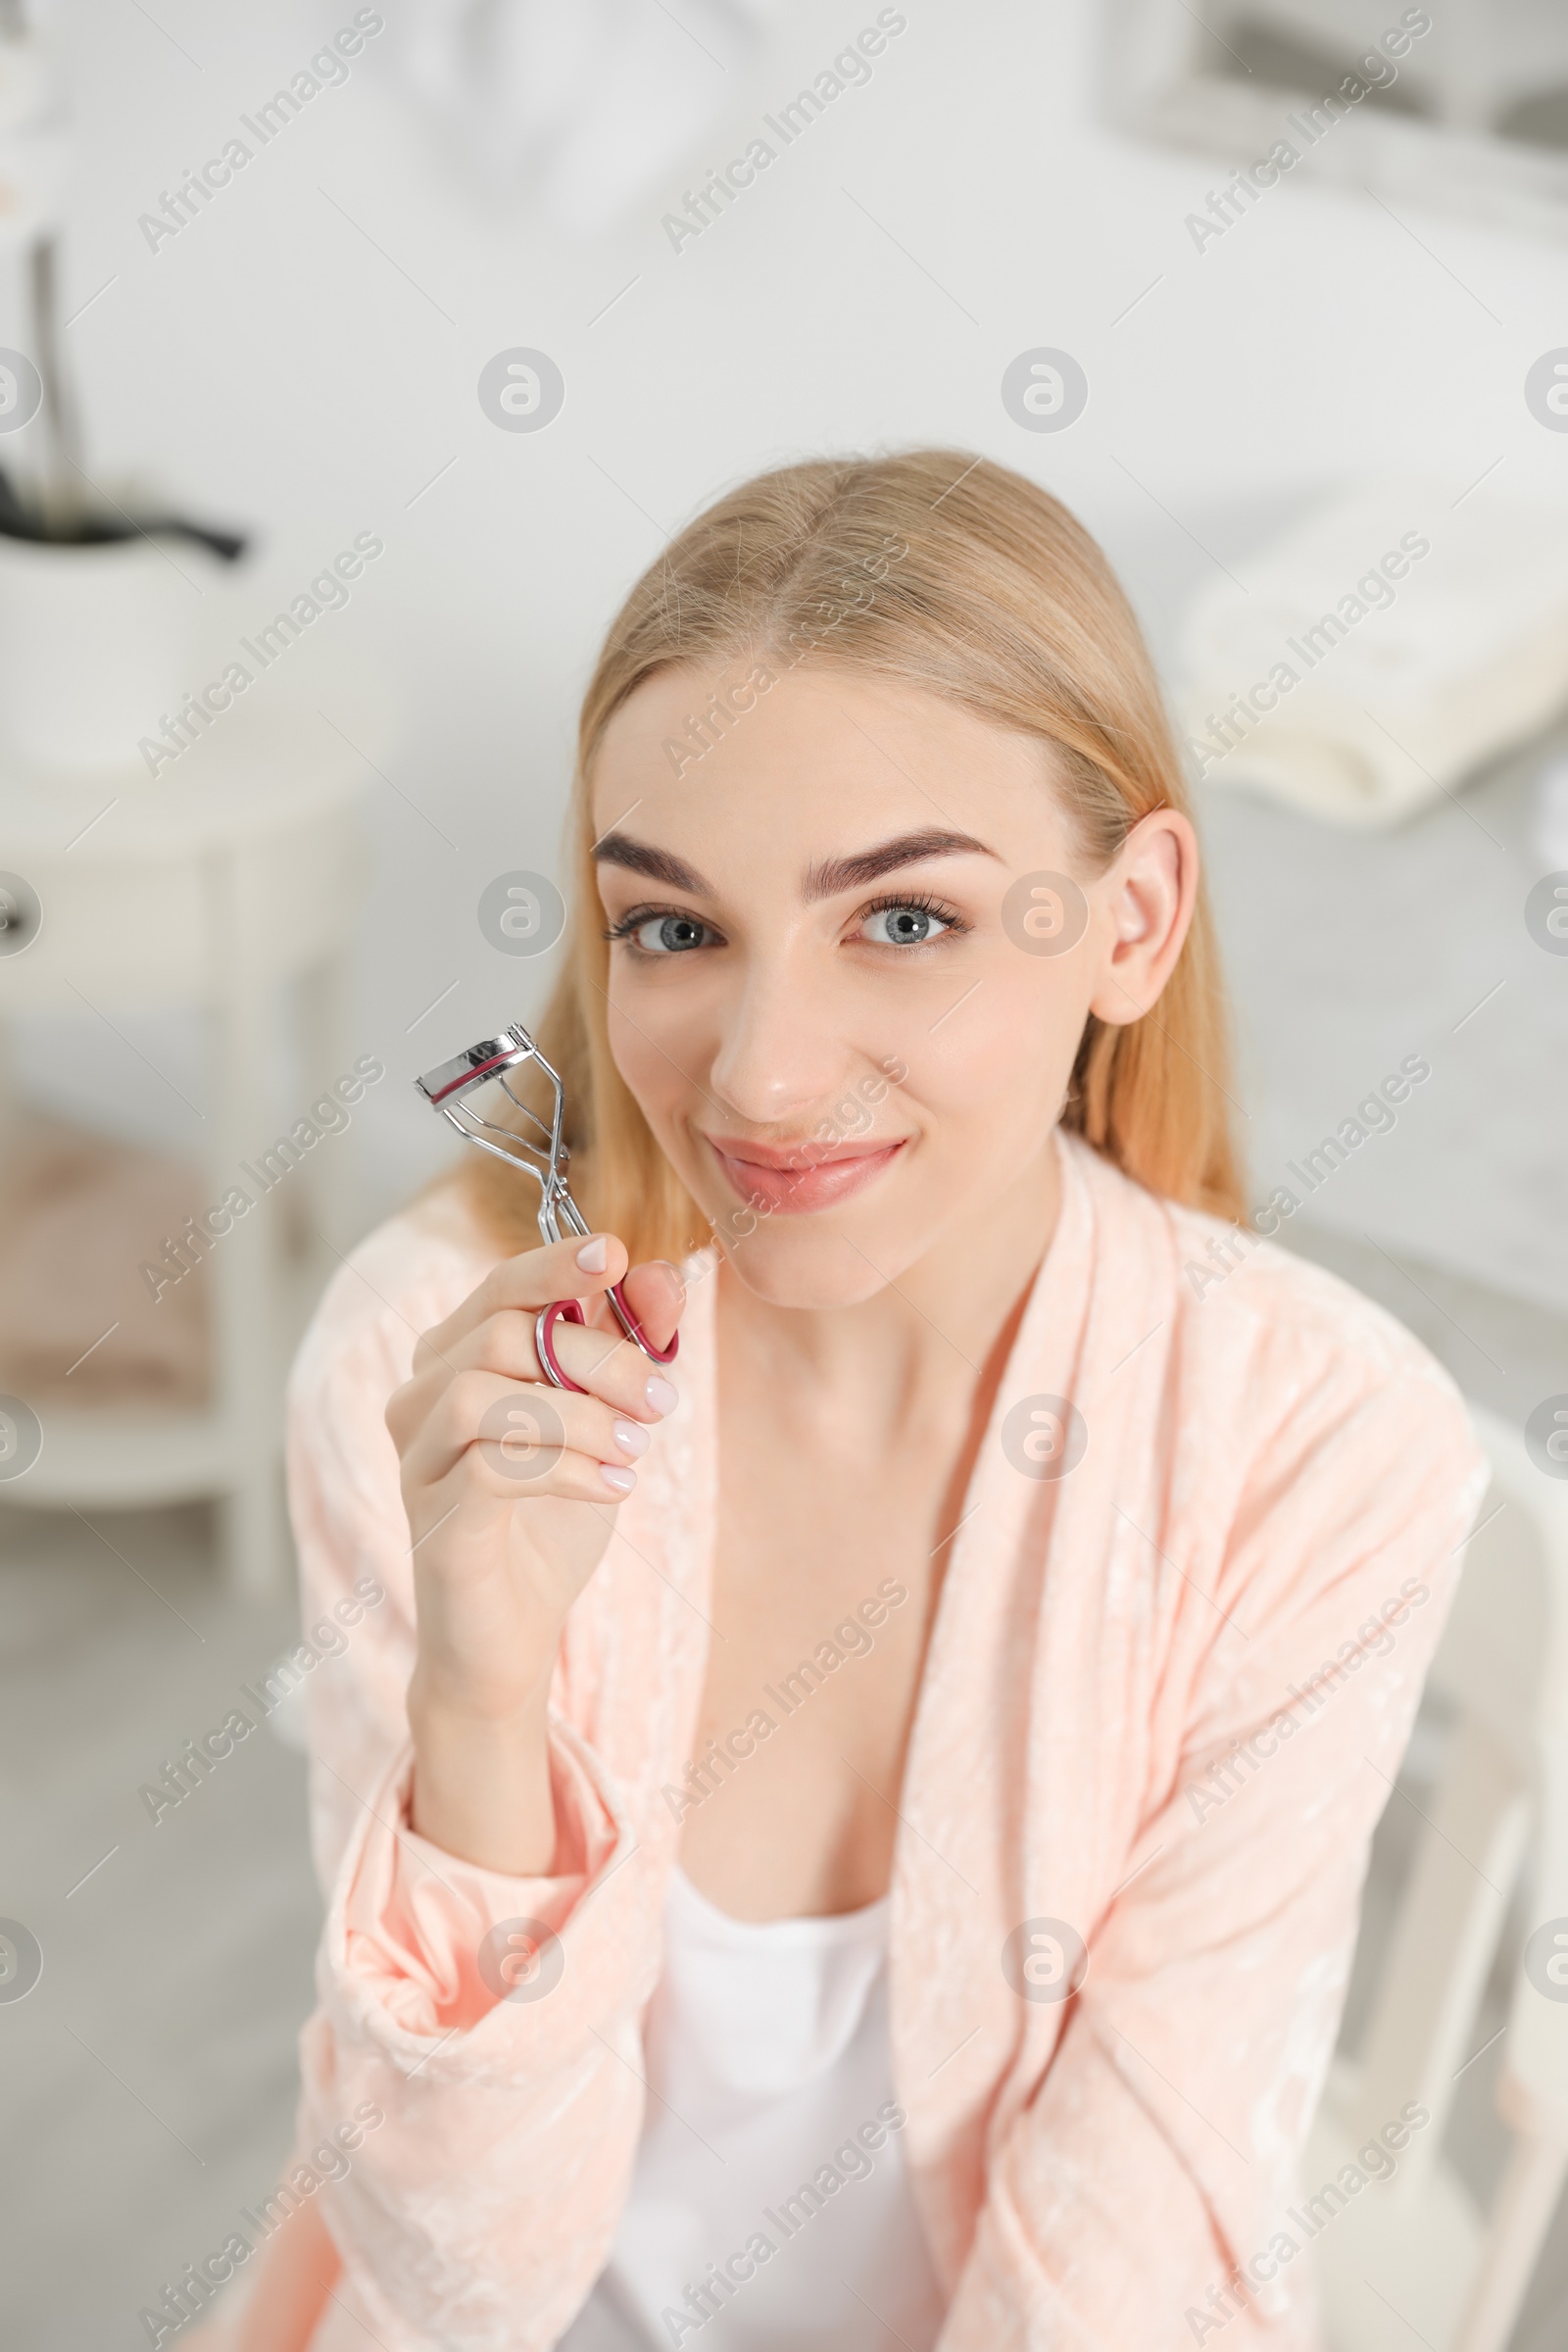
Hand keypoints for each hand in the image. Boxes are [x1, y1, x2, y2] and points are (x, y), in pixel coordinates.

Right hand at [385, 1235, 683, 1869]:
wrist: (511, 1639)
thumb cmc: (550, 1522)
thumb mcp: (604, 1424)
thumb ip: (629, 1348)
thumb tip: (666, 1275)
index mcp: (454, 1362)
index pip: (498, 1287)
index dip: (555, 1264)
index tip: (617, 1254)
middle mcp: (418, 1400)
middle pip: (501, 1335)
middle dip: (598, 1358)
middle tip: (662, 1398)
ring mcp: (417, 1462)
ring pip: (488, 1395)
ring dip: (582, 1415)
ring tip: (636, 1449)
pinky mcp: (433, 1522)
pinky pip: (495, 1469)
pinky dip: (570, 1470)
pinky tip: (614, 1488)